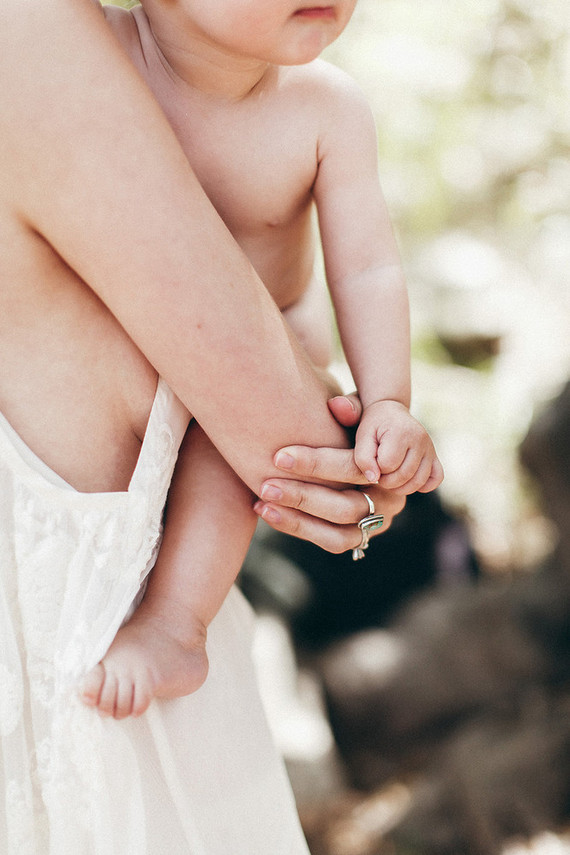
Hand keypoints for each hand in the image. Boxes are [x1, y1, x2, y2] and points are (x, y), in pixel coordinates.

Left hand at [253, 393, 405, 552]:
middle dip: (303, 496)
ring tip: (262, 503)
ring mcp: (378, 523)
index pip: (353, 469)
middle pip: (346, 506)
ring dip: (297, 520)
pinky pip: (331, 542)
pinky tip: (267, 512)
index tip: (279, 456)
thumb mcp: (359, 414)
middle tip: (266, 485)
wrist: (363, 449)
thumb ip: (352, 409)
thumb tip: (337, 405)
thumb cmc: (355, 426)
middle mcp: (390, 500)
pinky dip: (298, 528)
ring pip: (340, 534)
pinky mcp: (360, 537)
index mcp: (390, 467)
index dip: (316, 464)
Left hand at [354, 399, 443, 493]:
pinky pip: (436, 478)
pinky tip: (408, 481)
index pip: (388, 464)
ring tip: (389, 479)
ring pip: (419, 481)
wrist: (391, 413)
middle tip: (378, 475)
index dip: (376, 469)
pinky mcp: (434, 456)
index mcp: (401, 432)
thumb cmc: (374, 426)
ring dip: (400, 488)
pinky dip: (423, 486)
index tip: (371, 463)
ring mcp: (430, 448)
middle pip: (404, 475)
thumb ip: (363, 458)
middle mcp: (420, 439)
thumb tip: (374, 478)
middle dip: (386, 481)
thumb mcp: (363, 437)